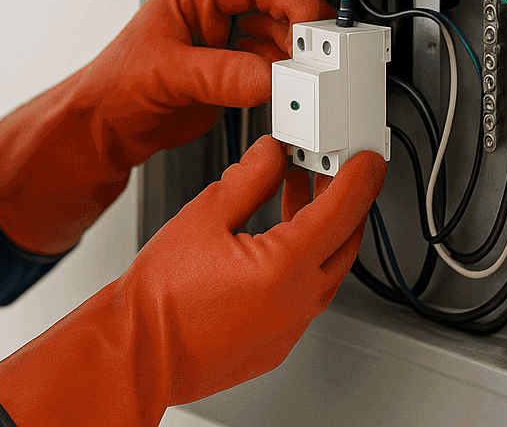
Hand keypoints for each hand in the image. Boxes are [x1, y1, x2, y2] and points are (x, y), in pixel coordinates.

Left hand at [0, 0, 333, 253]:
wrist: (105, 128)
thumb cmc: (115, 86)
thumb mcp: (168, 73)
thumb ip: (220, 75)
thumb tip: (267, 78)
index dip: (293, 1)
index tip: (316, 25)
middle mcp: (215, 14)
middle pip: (277, 12)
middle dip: (300, 36)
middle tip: (320, 60)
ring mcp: (226, 46)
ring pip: (278, 44)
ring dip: (294, 63)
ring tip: (304, 83)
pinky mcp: (232, 76)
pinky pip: (270, 74)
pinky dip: (284, 85)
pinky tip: (288, 97)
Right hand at [0, 137, 386, 426]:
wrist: (140, 349)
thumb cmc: (162, 296)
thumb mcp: (205, 216)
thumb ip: (248, 179)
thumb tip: (271, 155)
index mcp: (286, 266)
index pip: (341, 210)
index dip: (358, 177)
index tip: (366, 160)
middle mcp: (298, 302)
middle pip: (345, 243)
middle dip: (346, 203)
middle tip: (333, 171)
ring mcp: (291, 328)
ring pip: (326, 272)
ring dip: (322, 233)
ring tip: (295, 199)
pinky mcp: (277, 344)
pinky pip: (306, 299)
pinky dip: (304, 266)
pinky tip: (275, 246)